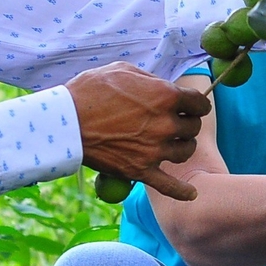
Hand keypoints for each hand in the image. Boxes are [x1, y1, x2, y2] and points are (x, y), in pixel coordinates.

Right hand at [67, 63, 212, 201]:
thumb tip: (163, 87)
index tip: (191, 107)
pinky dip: (182, 192)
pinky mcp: (141, 170)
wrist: (65, 122)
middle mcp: (166, 124)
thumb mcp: (123, 71)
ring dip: (182, 147)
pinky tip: (192, 194)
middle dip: (186, 124)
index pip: (199, 103)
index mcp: (166, 96)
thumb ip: (150, 80)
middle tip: (175, 124)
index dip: (196, 104)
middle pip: (193, 128)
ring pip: (185, 151)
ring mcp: (155, 150)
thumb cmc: (91, 91)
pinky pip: (169, 186)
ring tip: (173, 145)